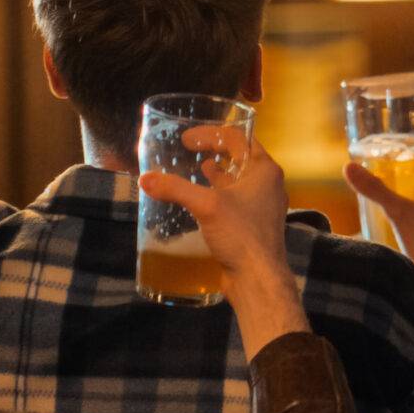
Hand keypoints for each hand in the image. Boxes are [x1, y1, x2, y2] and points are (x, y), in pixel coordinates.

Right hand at [138, 127, 308, 351]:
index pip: (238, 138)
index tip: (185, 139)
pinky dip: (218, 194)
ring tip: (195, 168)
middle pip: (240, 157)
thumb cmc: (240, 234)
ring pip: (238, 180)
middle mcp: (268, 183)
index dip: (210, 134)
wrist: (258, 278)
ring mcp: (262, 205)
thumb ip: (176, 189)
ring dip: (218, 173)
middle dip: (215, 151)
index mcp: (264, 170)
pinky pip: (234, 200)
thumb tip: (145, 179)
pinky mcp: (253, 223)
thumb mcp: (206, 206)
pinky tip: (201, 200)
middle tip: (187, 150)